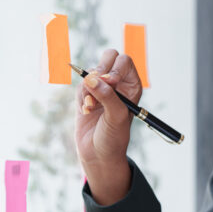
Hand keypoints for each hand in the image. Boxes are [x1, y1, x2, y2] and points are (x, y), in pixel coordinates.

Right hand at [74, 49, 143, 204]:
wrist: (97, 154)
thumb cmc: (114, 137)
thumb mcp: (116, 116)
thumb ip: (107, 96)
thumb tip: (91, 78)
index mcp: (131, 86)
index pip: (124, 61)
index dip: (115, 68)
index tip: (109, 82)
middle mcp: (118, 84)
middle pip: (109, 57)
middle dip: (99, 69)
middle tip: (95, 83)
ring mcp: (101, 88)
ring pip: (91, 72)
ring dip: (89, 89)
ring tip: (91, 108)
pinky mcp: (86, 95)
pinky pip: (81, 85)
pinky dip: (81, 97)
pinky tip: (86, 112)